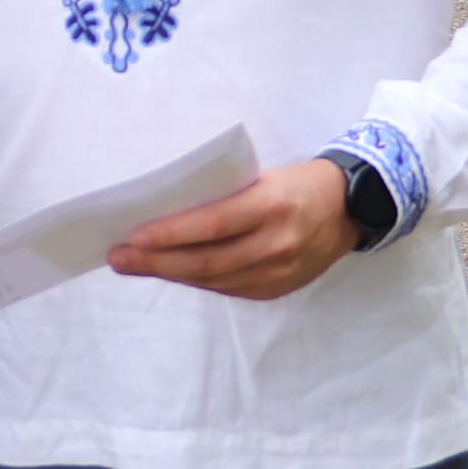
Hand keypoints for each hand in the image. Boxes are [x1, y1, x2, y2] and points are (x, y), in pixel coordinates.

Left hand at [109, 160, 360, 300]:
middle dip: (155, 262)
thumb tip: (165, 214)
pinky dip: (194, 280)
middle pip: (205, 261)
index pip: (212, 224)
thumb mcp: (263, 178)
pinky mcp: (275, 290)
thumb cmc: (295, 184)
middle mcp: (277, 243)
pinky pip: (225, 288)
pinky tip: (171, 271)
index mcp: (272, 205)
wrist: (349, 211)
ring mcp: (278, 272)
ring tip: (133, 265)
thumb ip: (222, 197)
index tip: (134, 236)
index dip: (171, 234)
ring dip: (169, 273)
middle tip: (118, 257)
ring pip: (212, 279)